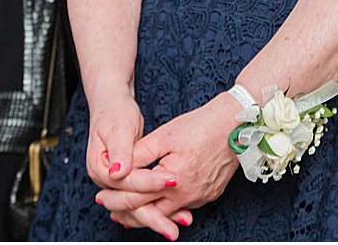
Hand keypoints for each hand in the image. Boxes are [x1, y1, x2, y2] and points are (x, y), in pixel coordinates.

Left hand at [94, 96, 241, 237]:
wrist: (235, 124)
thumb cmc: (201, 125)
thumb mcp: (165, 135)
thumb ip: (140, 153)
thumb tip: (119, 167)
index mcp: (173, 181)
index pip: (136, 198)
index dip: (116, 198)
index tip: (101, 198)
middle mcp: (188, 195)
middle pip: (150, 213)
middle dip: (128, 213)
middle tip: (110, 212)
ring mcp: (201, 197)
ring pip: (167, 214)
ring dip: (147, 214)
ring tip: (129, 214)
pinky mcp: (210, 195)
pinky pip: (184, 208)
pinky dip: (167, 208)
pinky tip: (158, 204)